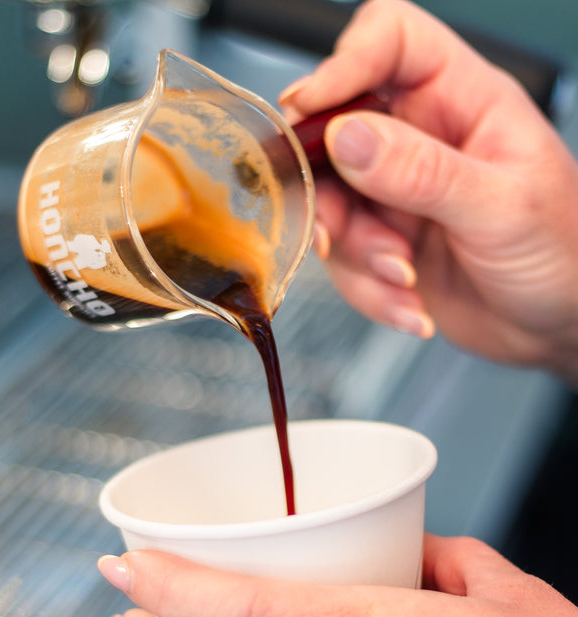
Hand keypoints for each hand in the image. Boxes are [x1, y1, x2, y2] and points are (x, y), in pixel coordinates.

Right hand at [280, 0, 577, 384]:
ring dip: (356, 254)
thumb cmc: (563, 253)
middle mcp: (422, 139)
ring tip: (402, 277)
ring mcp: (398, 194)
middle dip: (330, 191)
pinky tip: (411, 305)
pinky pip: (345, 260)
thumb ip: (423, 172)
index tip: (311, 112)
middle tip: (339, 230)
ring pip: (332, 204)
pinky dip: (368, 290)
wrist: (558, 327)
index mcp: (462, 100)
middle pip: (335, 130)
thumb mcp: (501, 208)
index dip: (344, 63)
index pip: (391, 42)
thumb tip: (347, 137)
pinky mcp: (386, 243)